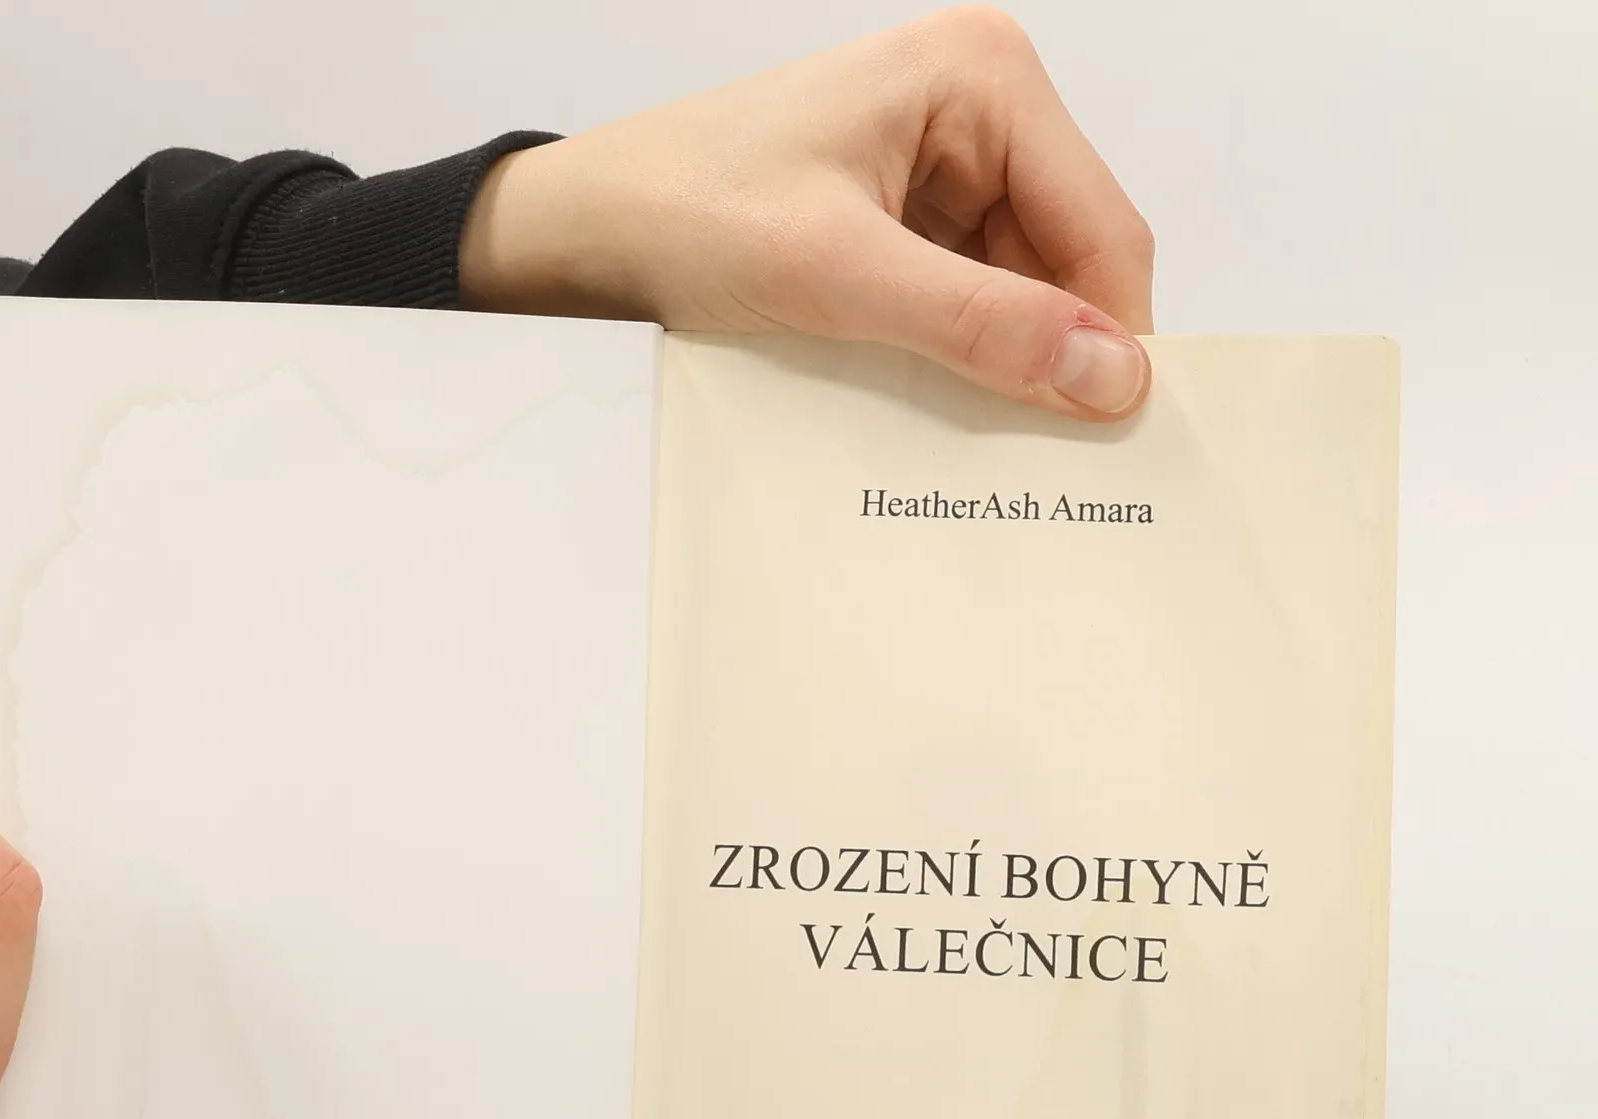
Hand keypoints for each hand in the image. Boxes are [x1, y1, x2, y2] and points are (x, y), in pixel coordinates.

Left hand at [462, 8, 1153, 420]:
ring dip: (1000, 361)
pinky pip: (967, 297)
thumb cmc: (685, 211)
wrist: (587, 229)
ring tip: (966, 434)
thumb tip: (1106, 375)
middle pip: (1069, 259)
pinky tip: (929, 401)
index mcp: (983, 78)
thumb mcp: (838, 275)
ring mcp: (943, 162)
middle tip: (1038, 460)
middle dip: (1052, 353)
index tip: (1108, 441)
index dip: (1110, 337)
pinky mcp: (906, 216)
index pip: (1101, 226)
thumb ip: (978, 323)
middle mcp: (978, 107)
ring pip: (1022, 289)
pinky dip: (958, 354)